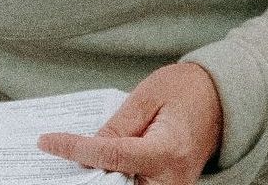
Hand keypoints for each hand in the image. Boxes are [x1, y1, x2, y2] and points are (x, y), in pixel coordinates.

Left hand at [37, 61, 222, 184]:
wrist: (221, 101)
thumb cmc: (184, 91)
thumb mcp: (146, 96)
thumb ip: (118, 124)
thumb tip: (90, 146)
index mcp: (166, 150)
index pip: (112, 156)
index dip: (75, 150)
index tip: (47, 142)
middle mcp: (172, 179)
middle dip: (89, 175)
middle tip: (55, 157)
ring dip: (100, 178)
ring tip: (71, 162)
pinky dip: (115, 179)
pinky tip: (94, 167)